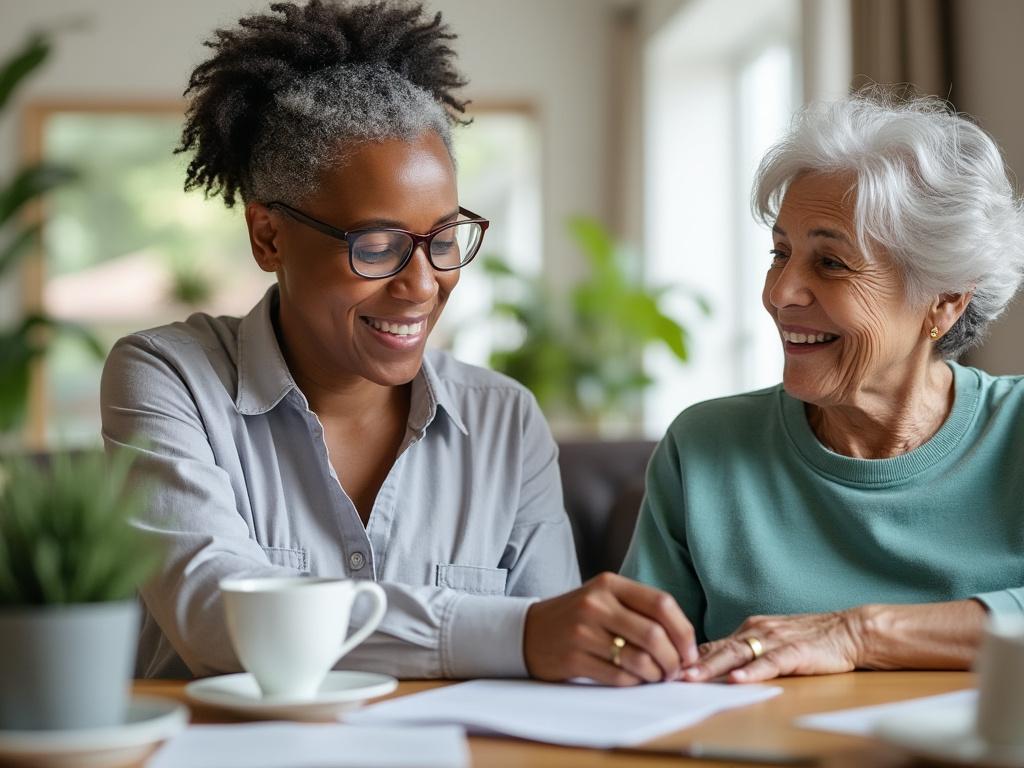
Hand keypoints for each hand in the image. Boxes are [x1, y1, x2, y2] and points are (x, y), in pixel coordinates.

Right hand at [523, 572, 697, 685]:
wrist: (528, 631)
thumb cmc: (577, 617)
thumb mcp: (604, 599)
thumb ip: (640, 610)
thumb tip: (684, 641)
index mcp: (609, 584)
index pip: (661, 604)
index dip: (684, 631)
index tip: (690, 652)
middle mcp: (596, 604)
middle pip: (654, 634)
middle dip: (673, 659)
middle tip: (676, 671)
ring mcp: (583, 631)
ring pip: (639, 659)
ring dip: (656, 675)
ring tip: (656, 677)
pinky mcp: (574, 658)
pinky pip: (619, 676)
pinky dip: (634, 683)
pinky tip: (634, 680)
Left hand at [683, 610, 865, 683]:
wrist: (850, 630)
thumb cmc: (811, 638)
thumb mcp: (772, 640)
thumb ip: (747, 650)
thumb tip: (716, 664)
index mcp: (750, 628)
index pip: (714, 643)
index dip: (691, 656)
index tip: (666, 666)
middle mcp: (757, 630)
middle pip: (719, 648)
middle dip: (693, 662)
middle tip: (668, 673)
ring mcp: (775, 639)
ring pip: (738, 653)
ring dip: (713, 666)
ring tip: (692, 677)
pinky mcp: (795, 651)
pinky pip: (770, 662)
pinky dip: (753, 671)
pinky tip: (737, 679)